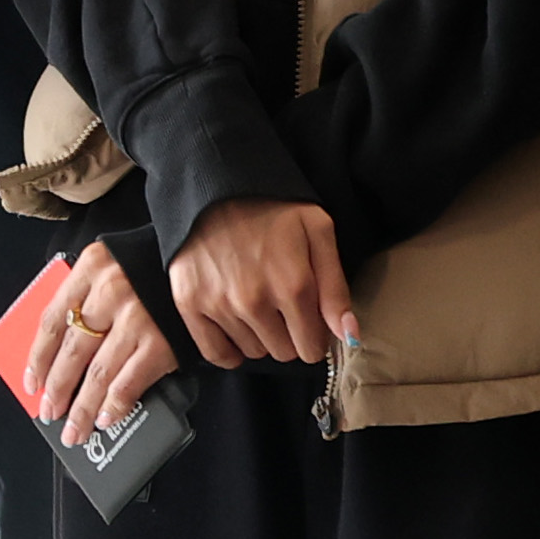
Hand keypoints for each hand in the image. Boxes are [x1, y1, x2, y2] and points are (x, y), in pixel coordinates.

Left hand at [21, 238, 182, 446]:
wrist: (200, 254)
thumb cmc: (150, 263)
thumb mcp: (110, 265)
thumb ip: (84, 297)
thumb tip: (58, 353)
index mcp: (90, 269)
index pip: (52, 321)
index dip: (38, 358)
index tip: (32, 383)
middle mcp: (110, 292)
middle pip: (72, 352)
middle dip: (57, 390)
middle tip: (50, 412)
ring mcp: (137, 319)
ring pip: (98, 374)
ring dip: (83, 408)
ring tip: (74, 429)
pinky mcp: (161, 341)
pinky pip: (129, 381)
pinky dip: (115, 405)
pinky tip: (105, 418)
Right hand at [167, 193, 358, 370]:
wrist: (216, 184)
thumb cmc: (273, 207)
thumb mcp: (318, 232)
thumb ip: (336, 288)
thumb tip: (349, 336)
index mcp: (293, 285)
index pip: (312, 348)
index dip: (315, 336)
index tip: (309, 319)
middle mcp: (255, 302)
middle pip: (283, 352)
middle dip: (289, 335)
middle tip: (282, 306)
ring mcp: (219, 305)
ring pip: (252, 351)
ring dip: (259, 336)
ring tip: (256, 303)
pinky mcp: (190, 303)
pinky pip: (215, 353)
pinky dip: (229, 349)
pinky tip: (236, 331)